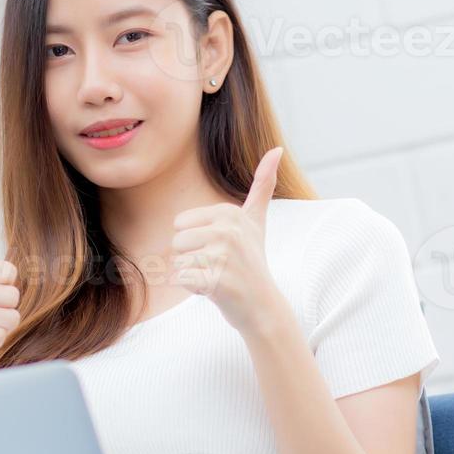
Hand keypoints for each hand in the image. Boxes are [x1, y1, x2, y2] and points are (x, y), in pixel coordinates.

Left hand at [169, 146, 287, 335]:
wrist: (263, 305)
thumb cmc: (253, 261)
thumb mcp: (256, 220)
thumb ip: (263, 184)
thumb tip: (277, 149)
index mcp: (229, 213)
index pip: (180, 224)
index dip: (195, 242)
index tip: (221, 249)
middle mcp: (227, 231)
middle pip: (176, 242)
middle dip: (192, 259)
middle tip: (219, 266)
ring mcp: (223, 257)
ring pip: (178, 262)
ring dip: (193, 274)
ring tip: (218, 277)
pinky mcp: (217, 282)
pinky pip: (183, 281)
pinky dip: (195, 289)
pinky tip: (216, 290)